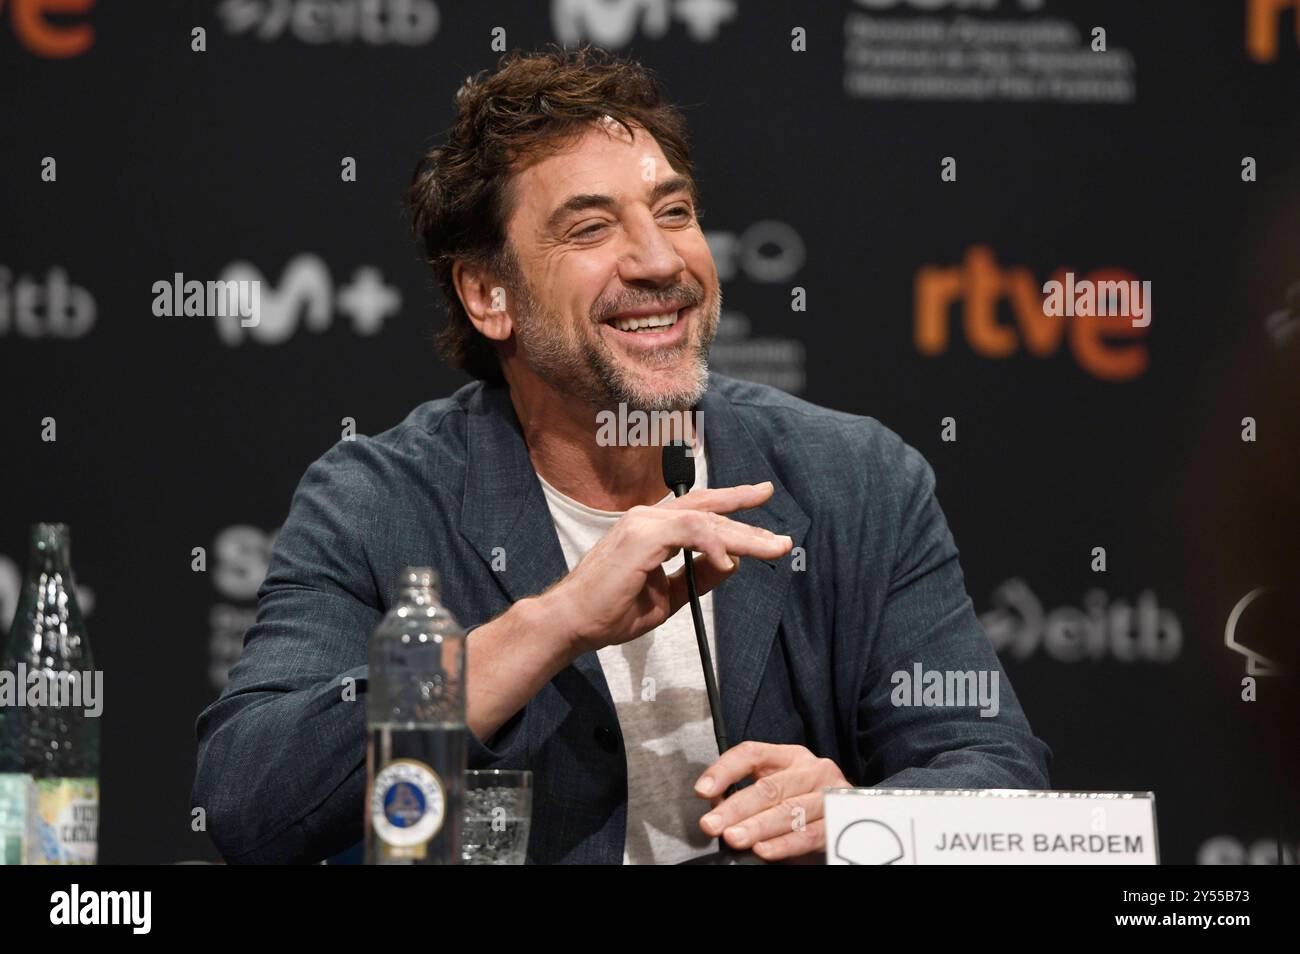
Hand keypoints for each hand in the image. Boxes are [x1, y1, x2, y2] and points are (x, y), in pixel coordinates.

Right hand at [542, 482, 792, 654]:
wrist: (574, 622)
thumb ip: (697, 576)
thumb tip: (730, 564)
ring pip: (706, 520)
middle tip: (781, 538)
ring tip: (771, 548)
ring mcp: (644, 523)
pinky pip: (691, 532)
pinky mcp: (642, 537)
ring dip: (743, 535)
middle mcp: (647, 518)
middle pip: (708, 510)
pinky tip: (730, 561)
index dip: (732, 503)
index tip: (760, 498)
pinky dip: (715, 545)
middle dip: (748, 519)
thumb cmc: (612, 610)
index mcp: (650, 528)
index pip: (698, 508)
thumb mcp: (668, 595)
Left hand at [695, 741, 849, 862]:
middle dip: (736, 808)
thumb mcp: (776, 791)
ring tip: (734, 838)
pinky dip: (784, 844)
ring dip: (757, 827)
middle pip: (769, 786)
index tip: (702, 790)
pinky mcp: (841, 821)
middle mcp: (812, 770)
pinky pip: (809, 834)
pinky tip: (764, 851)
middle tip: (712, 825)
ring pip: (789, 810)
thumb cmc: (804, 804)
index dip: (724, 770)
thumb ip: (746, 796)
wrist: (853, 819)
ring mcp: (829, 794)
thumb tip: (716, 809)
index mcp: (790, 756)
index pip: (752, 753)